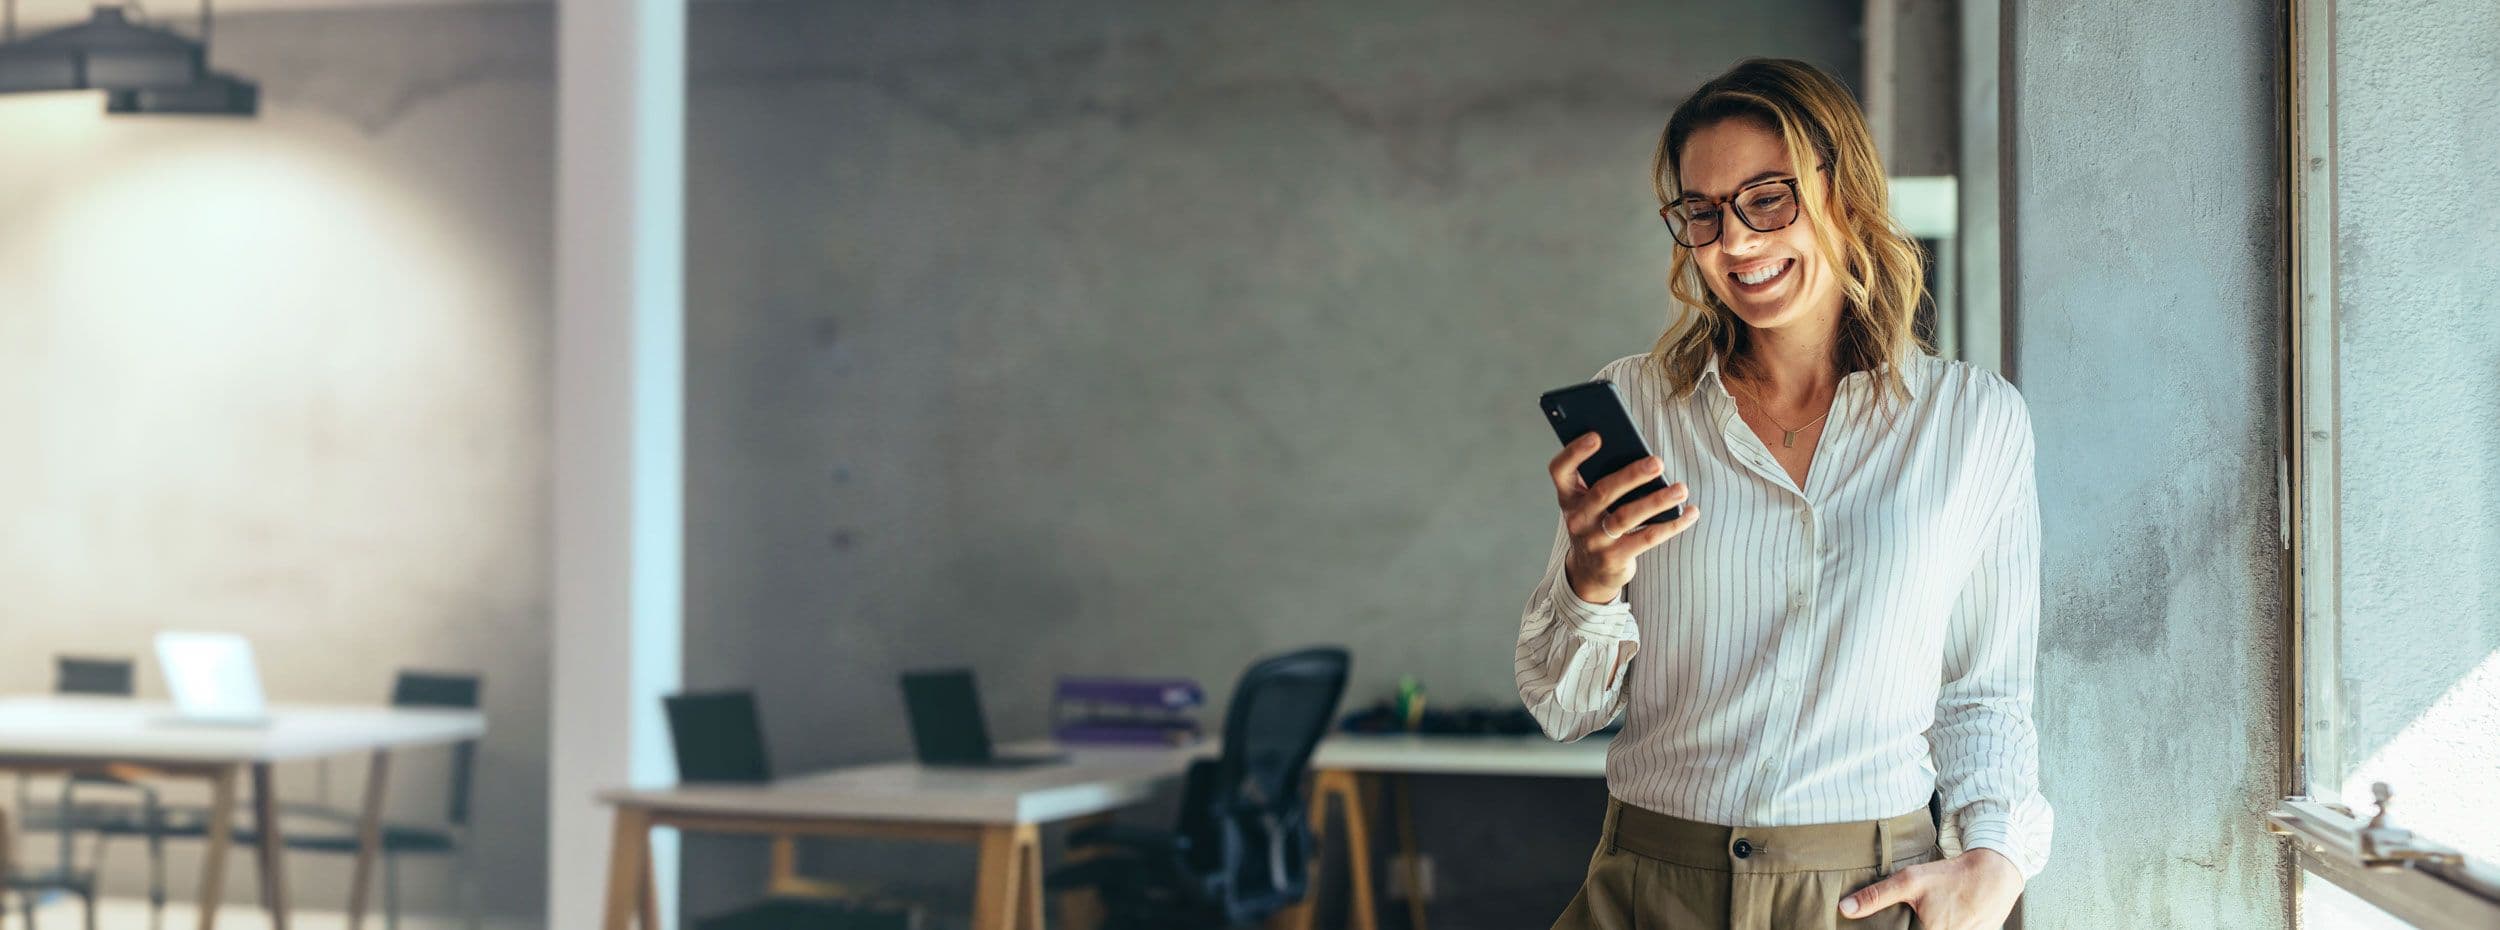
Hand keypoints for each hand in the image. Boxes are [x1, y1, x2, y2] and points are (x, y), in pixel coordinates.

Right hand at [1545, 433, 1699, 603]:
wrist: (1590, 571)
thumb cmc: (1597, 523)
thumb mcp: (1591, 503)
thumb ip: (1605, 480)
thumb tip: (1644, 459)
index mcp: (1569, 496)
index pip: (1560, 470)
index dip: (1574, 452)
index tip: (1596, 436)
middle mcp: (1578, 518)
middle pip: (1603, 492)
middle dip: (1632, 475)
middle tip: (1658, 462)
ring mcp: (1595, 540)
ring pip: (1626, 516)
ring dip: (1656, 501)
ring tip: (1681, 489)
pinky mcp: (1615, 558)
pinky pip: (1647, 538)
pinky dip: (1671, 525)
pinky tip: (1690, 513)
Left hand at [1838, 847, 2022, 929]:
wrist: (1994, 873)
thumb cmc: (1950, 876)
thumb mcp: (1910, 881)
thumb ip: (1876, 897)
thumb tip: (1844, 909)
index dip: (1904, 929)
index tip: (1910, 921)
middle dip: (1918, 926)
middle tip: (1925, 913)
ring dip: (1934, 926)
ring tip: (1937, 913)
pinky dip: (1950, 926)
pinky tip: (1949, 917)